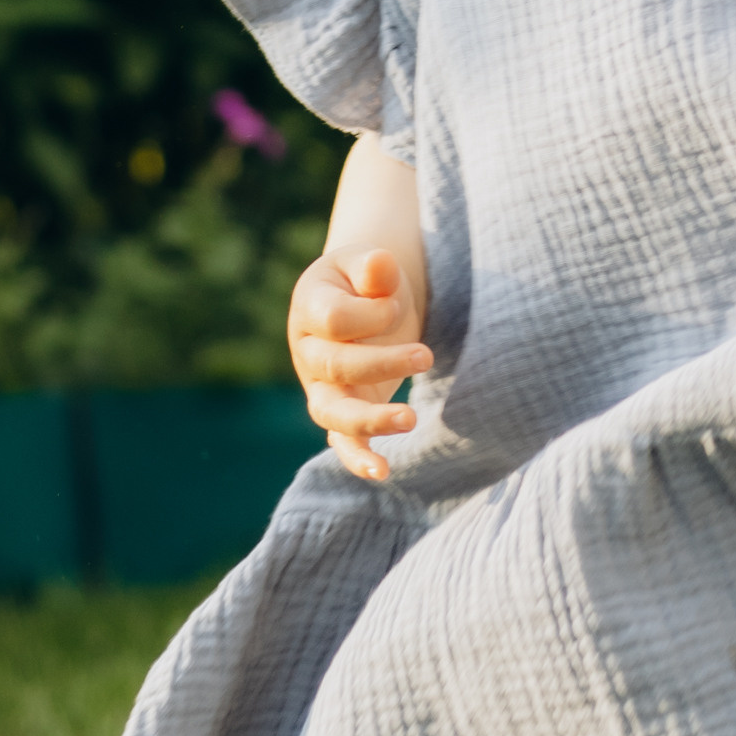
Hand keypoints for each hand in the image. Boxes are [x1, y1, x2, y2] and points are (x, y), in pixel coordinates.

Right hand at [288, 248, 431, 481]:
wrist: (363, 302)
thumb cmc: (367, 281)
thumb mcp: (368, 263)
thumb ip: (373, 266)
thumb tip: (380, 264)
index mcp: (310, 307)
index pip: (334, 320)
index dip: (371, 314)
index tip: (396, 304)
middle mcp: (308, 351)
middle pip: (334, 366)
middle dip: (384, 363)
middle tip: (427, 356)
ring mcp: (320, 386)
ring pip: (332, 411)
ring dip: (370, 419)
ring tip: (410, 418)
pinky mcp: (341, 412)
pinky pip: (342, 441)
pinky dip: (359, 459)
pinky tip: (383, 472)